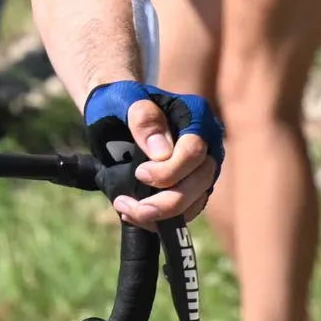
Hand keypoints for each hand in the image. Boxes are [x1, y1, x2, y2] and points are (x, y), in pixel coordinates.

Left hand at [83, 80, 221, 229]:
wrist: (114, 117)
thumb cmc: (120, 104)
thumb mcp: (125, 100)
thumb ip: (143, 118)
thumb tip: (162, 153)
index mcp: (196, 117)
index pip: (194, 152)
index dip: (169, 170)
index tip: (140, 174)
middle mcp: (206, 145)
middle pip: (199, 181)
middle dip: (166, 202)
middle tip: (130, 206)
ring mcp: (200, 170)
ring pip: (193, 203)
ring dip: (159, 215)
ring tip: (125, 209)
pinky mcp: (190, 190)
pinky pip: (182, 213)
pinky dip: (157, 220)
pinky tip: (132, 213)